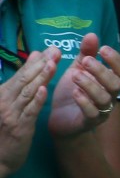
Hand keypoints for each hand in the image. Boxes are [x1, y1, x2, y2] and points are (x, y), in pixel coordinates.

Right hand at [0, 49, 58, 177]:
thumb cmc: (5, 126)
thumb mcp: (9, 102)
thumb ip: (22, 81)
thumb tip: (36, 55)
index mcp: (2, 93)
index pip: (20, 74)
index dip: (36, 61)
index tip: (50, 49)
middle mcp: (3, 101)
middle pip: (24, 80)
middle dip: (41, 65)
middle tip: (56, 52)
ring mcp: (11, 114)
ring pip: (27, 93)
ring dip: (40, 78)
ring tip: (52, 64)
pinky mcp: (19, 128)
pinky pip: (28, 111)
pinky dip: (36, 100)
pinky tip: (45, 90)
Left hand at [48, 35, 119, 140]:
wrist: (59, 118)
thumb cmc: (72, 92)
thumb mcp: (77, 69)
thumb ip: (86, 54)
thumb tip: (92, 34)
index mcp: (110, 82)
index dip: (117, 60)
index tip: (103, 49)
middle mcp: (110, 96)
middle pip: (116, 84)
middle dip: (102, 71)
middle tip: (86, 61)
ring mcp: (102, 110)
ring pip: (104, 98)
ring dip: (90, 85)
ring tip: (75, 75)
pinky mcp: (89, 122)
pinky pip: (92, 113)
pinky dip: (84, 102)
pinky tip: (74, 93)